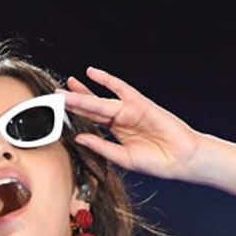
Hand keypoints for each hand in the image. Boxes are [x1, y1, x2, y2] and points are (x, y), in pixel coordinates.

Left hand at [58, 66, 202, 181]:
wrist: (181, 159)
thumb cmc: (156, 162)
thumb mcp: (122, 158)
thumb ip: (101, 146)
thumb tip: (78, 138)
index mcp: (116, 134)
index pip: (90, 122)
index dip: (74, 117)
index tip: (56, 113)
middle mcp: (120, 120)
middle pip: (92, 108)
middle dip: (74, 101)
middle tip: (54, 95)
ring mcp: (129, 110)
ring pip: (101, 99)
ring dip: (84, 93)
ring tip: (66, 86)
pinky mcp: (140, 104)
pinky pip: (121, 88)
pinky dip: (107, 80)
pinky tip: (92, 73)